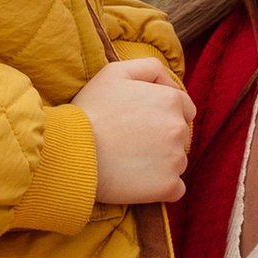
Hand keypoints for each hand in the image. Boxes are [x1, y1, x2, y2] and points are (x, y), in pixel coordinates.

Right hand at [76, 56, 194, 204]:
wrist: (72, 150)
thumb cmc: (91, 110)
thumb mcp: (116, 72)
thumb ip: (150, 68)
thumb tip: (173, 85)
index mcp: (171, 100)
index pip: (185, 109)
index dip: (162, 115)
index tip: (140, 123)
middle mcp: (179, 129)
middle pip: (181, 137)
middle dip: (162, 139)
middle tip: (130, 142)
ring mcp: (175, 160)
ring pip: (177, 162)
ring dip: (161, 163)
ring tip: (129, 161)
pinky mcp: (167, 187)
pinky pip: (175, 189)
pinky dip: (161, 187)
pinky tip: (138, 182)